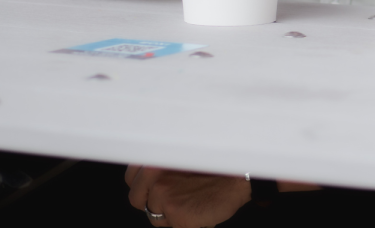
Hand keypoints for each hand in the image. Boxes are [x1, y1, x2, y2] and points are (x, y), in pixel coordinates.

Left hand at [125, 166, 250, 227]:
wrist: (242, 175)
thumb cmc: (218, 164)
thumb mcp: (184, 154)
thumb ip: (161, 164)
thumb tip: (145, 177)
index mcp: (155, 157)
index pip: (132, 178)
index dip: (143, 185)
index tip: (157, 185)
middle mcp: (154, 175)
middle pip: (137, 200)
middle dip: (154, 202)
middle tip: (178, 195)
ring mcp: (163, 196)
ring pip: (154, 217)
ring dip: (171, 214)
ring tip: (193, 201)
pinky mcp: (176, 215)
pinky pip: (172, 227)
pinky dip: (185, 223)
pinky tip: (199, 210)